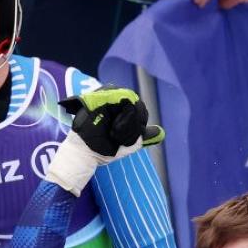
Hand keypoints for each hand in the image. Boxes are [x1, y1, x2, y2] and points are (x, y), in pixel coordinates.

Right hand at [47, 88, 162, 195]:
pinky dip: (126, 121)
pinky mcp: (102, 95)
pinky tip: (114, 130)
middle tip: (119, 138)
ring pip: (135, 104)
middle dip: (134, 127)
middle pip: (140, 107)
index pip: (140, 110)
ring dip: (129, 126)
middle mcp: (114, 96)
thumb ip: (142, 135)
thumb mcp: (128, 142)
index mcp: (120, 105)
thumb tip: (160, 132)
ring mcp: (107, 93)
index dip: (139, 126)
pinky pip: (127, 100)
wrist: (86, 153)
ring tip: (114, 135)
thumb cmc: (103, 147)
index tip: (124, 140)